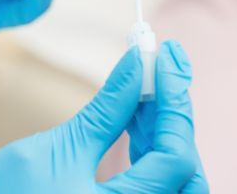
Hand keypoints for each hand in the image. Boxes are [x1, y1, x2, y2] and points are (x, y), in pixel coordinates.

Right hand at [0, 41, 207, 193]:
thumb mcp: (54, 149)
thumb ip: (105, 110)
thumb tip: (136, 64)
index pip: (174, 157)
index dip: (175, 100)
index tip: (165, 55)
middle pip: (182, 171)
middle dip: (175, 112)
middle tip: (162, 64)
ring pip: (169, 177)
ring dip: (161, 124)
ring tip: (146, 79)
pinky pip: (147, 181)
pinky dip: (145, 143)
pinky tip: (135, 111)